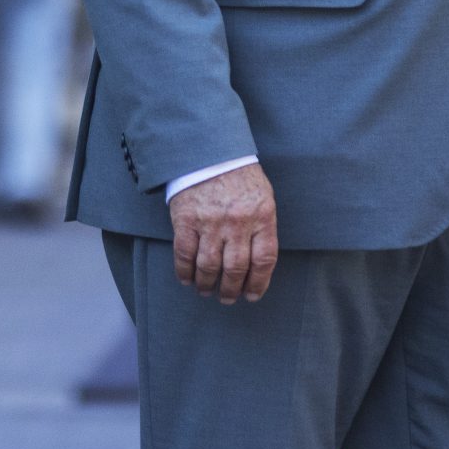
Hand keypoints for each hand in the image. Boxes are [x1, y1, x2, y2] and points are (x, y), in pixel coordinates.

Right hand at [167, 162, 277, 303]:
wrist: (209, 150)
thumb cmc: (239, 176)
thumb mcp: (262, 196)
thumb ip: (262, 227)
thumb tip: (257, 263)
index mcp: (261, 216)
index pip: (264, 260)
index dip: (258, 283)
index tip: (252, 295)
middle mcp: (237, 222)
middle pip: (235, 269)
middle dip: (231, 290)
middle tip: (227, 298)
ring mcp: (210, 222)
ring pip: (209, 267)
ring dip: (207, 285)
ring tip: (206, 291)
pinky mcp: (186, 220)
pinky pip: (185, 255)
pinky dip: (185, 272)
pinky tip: (187, 279)